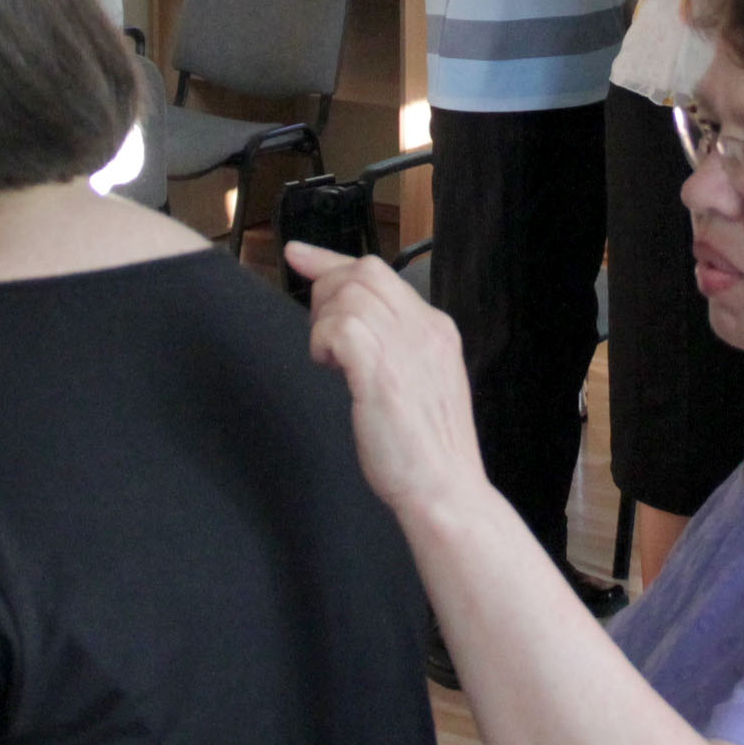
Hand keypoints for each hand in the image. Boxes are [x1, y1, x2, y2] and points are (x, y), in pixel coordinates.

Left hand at [283, 243, 485, 520]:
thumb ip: (392, 347)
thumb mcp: (418, 383)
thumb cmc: (425, 450)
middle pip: (362, 273)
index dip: (331, 261)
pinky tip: (331, 369)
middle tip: (321, 339)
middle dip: (325, 295)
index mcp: (436, 329)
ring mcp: (407, 348)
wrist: (445, 490)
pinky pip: (339, 327)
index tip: (298, 254)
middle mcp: (425, 329)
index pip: (379, 273)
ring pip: (348, 296)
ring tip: (332, 363)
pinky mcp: (383, 373)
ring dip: (324, 325)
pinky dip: (323, 343)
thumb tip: (348, 326)